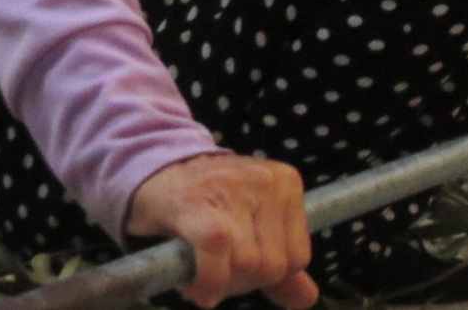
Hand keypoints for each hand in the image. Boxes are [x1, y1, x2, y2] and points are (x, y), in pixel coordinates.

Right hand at [126, 153, 316, 308]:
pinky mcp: (197, 203)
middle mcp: (267, 182)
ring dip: (221, 284)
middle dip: (242, 283)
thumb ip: (281, 260)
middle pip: (272, 265)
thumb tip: (307, 300)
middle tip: (217, 276)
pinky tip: (198, 288)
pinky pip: (217, 250)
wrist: (159, 171)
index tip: (239, 273)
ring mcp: (233, 190)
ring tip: (201, 276)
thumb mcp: (255, 222)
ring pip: (247, 263)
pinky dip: (209, 280)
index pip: (297, 258)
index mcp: (287, 185)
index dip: (266, 278)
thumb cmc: (211, 203)